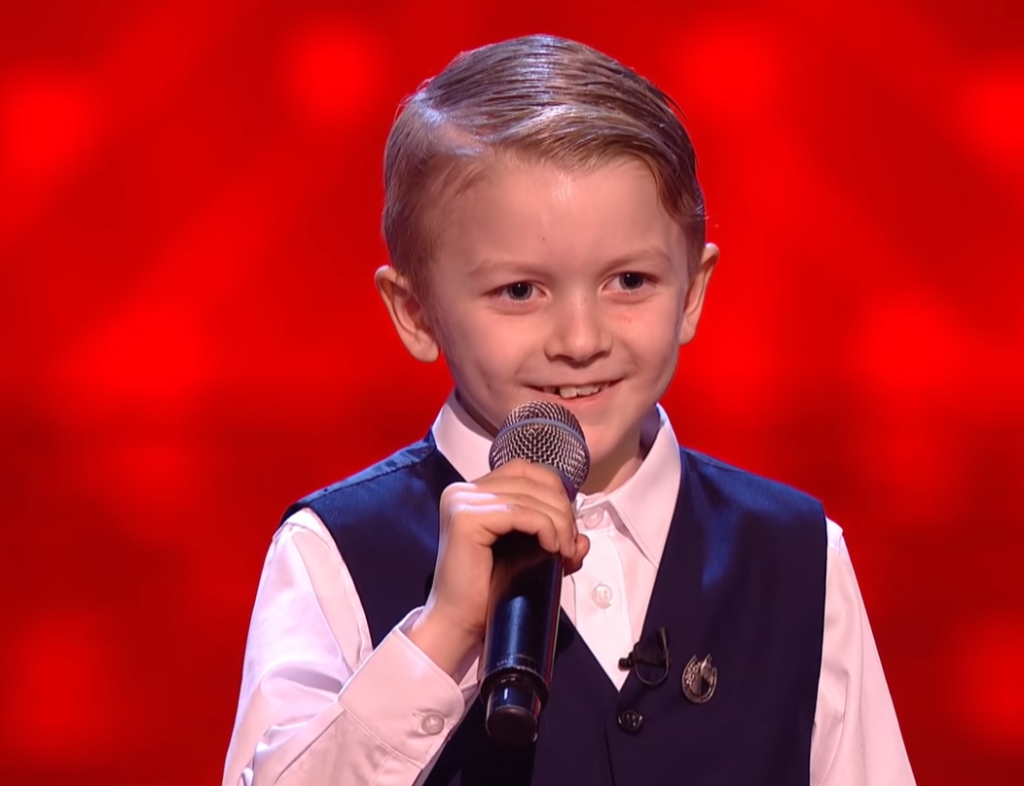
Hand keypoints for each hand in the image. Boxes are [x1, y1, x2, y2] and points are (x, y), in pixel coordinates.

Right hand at [408, 459, 589, 676]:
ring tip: (564, 550)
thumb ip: (555, 540)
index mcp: (472, 492)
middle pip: (529, 480)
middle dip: (561, 509)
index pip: (523, 469)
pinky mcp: (465, 518)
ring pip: (529, 497)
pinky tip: (552, 547)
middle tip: (570, 541)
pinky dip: (545, 527)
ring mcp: (461, 502)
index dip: (553, 488)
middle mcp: (462, 490)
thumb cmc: (488, 592)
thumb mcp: (529, 557)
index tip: (567, 522)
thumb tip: (582, 539)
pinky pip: (520, 513)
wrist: (459, 622)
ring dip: (558, 522)